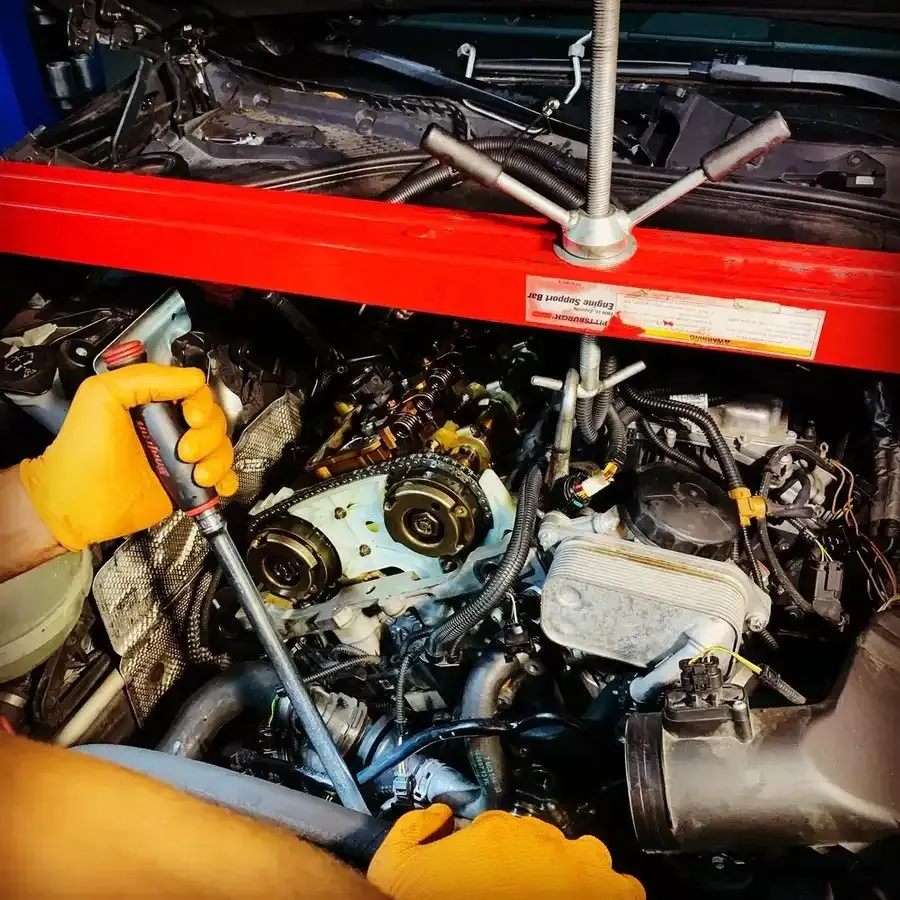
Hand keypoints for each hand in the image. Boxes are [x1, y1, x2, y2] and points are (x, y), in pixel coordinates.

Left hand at [19, 364, 237, 550]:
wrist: (76, 506)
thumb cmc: (80, 455)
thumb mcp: (100, 395)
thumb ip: (144, 378)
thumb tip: (190, 378)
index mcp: (151, 403)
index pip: (195, 392)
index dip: (200, 402)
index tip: (191, 416)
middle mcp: (168, 427)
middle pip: (214, 420)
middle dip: (208, 435)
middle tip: (185, 448)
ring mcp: (178, 457)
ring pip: (221, 447)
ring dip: (217, 459)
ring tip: (195, 472)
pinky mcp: (183, 484)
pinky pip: (220, 478)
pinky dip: (226, 479)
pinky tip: (212, 483)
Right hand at [368, 804, 644, 899]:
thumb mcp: (398, 864)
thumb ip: (411, 829)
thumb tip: (433, 816)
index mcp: (497, 830)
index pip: (505, 828)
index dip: (498, 852)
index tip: (493, 872)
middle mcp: (541, 842)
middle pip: (547, 840)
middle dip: (541, 861)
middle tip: (527, 889)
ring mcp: (576, 869)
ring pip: (591, 858)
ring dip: (583, 874)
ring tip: (569, 895)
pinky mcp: (602, 893)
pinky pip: (625, 889)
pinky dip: (615, 894)